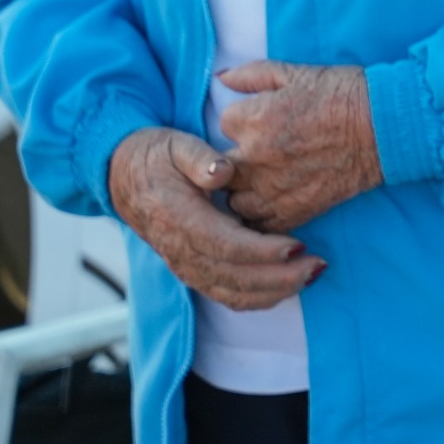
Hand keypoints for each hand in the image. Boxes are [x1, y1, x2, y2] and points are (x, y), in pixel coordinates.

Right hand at [109, 126, 322, 309]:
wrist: (125, 177)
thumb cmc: (157, 157)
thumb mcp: (176, 146)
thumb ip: (199, 158)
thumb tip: (223, 171)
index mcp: (180, 220)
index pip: (225, 245)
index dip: (263, 251)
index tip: (298, 246)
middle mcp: (182, 251)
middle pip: (234, 278)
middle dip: (280, 277)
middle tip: (319, 264)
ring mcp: (186, 266)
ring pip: (233, 294)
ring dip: (275, 291)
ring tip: (312, 274)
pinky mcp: (193, 272)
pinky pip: (227, 295)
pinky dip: (259, 298)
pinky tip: (288, 286)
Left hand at [214, 61, 382, 233]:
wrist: (384, 126)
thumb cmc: (344, 93)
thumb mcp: (297, 73)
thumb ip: (252, 75)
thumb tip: (221, 77)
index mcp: (253, 119)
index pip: (223, 124)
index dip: (241, 121)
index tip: (259, 121)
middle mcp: (255, 157)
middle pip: (219, 169)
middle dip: (233, 161)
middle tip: (257, 154)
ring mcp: (272, 189)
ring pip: (233, 201)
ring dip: (243, 191)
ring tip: (262, 180)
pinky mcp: (293, 212)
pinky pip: (260, 224)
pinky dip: (263, 215)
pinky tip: (275, 200)